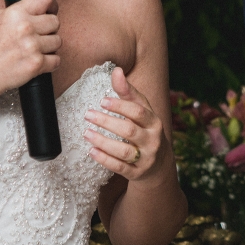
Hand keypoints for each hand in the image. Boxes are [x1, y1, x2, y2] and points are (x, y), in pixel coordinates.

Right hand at [0, 0, 60, 99]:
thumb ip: (17, 12)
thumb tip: (35, 8)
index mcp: (15, 13)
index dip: (51, 5)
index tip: (50, 11)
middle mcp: (25, 27)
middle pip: (55, 21)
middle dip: (49, 29)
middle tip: (38, 36)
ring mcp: (32, 46)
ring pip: (58, 41)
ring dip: (49, 47)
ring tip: (34, 51)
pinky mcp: (36, 64)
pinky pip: (56, 60)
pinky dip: (49, 63)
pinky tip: (36, 62)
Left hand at [84, 67, 169, 181]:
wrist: (158, 164)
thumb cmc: (145, 130)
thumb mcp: (141, 111)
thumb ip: (128, 92)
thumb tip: (117, 70)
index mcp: (155, 122)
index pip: (138, 112)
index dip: (120, 106)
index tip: (102, 101)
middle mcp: (153, 141)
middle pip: (129, 131)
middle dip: (107, 122)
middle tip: (88, 114)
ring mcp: (146, 158)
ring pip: (124, 151)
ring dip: (103, 142)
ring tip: (86, 133)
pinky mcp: (137, 173)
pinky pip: (120, 167)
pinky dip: (105, 159)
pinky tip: (92, 151)